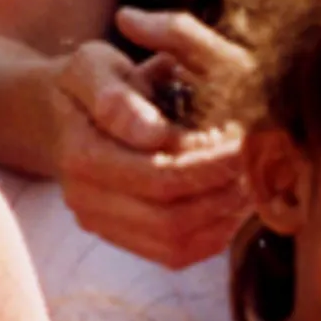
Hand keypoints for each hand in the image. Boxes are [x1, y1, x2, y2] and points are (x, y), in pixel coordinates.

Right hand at [48, 13, 250, 270]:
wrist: (62, 112)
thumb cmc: (91, 81)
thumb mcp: (95, 65)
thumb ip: (116, 94)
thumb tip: (152, 134)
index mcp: (82, 155)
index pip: (160, 175)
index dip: (211, 163)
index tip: (247, 138)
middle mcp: (86, 199)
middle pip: (170, 217)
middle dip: (223, 191)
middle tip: (258, 162)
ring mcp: (103, 224)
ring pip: (176, 244)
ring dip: (222, 215)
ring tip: (251, 178)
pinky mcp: (121, 238)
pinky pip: (175, 255)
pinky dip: (213, 233)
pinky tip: (232, 200)